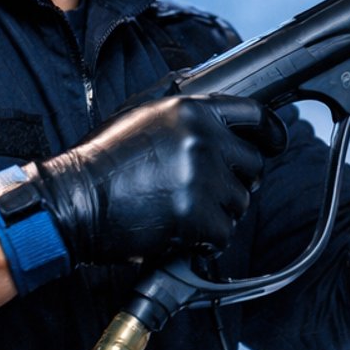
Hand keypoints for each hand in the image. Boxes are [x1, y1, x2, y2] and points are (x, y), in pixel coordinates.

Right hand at [22, 95, 286, 262]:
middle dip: (238, 181)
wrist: (73, 200)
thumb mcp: (141, 116)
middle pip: (254, 163)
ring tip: (181, 210)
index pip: (254, 114)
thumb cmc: (102, 162)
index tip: (277, 143)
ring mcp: (201, 175)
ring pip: (240, 201)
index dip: (272, 132)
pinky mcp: (196, 213)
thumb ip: (182, 112)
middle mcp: (202, 138)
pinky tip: (179, 231)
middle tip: (210, 193)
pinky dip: (206, 240)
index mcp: (190, 110)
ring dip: (219, 212)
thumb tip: (216, 113)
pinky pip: (224, 233)